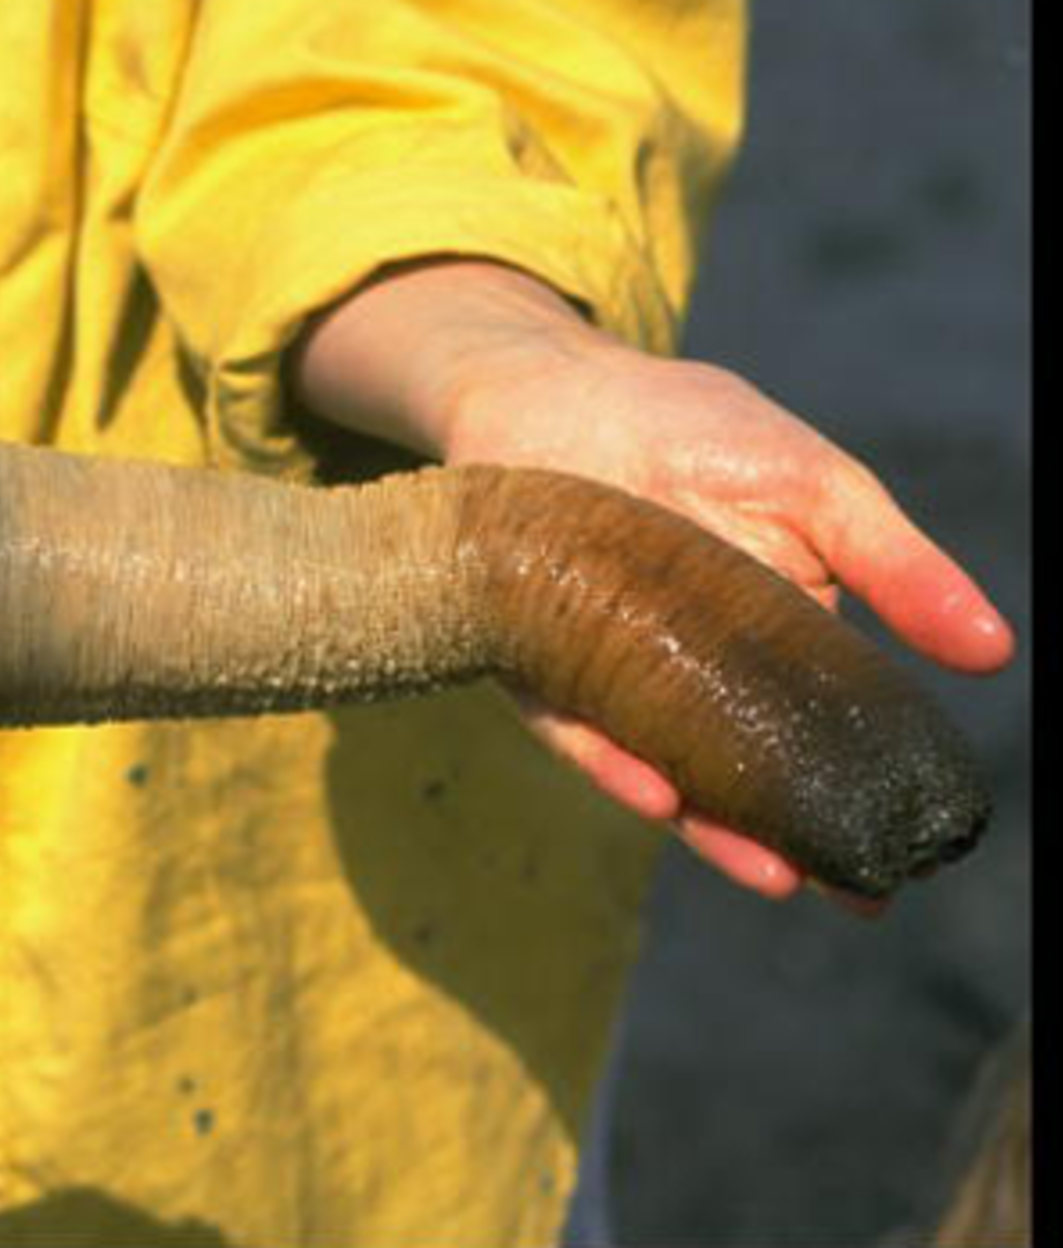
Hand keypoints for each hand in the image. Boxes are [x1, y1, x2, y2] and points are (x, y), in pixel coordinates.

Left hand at [294, 261, 1014, 912]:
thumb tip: (994, 652)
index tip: (901, 863)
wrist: (547, 386)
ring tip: (770, 871)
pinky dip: (613, 763)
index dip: (851, 796)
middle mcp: (686, 679)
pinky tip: (657, 795)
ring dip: (711, 826)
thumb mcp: (815, 488)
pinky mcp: (533, 666)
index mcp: (763, 643)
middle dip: (789, 841)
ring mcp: (610, 678)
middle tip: (848, 896)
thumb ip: (895, 567)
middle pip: (739, 777)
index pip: (814, 736)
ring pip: (662, 772)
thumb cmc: (689, 428)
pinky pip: (572, 729)